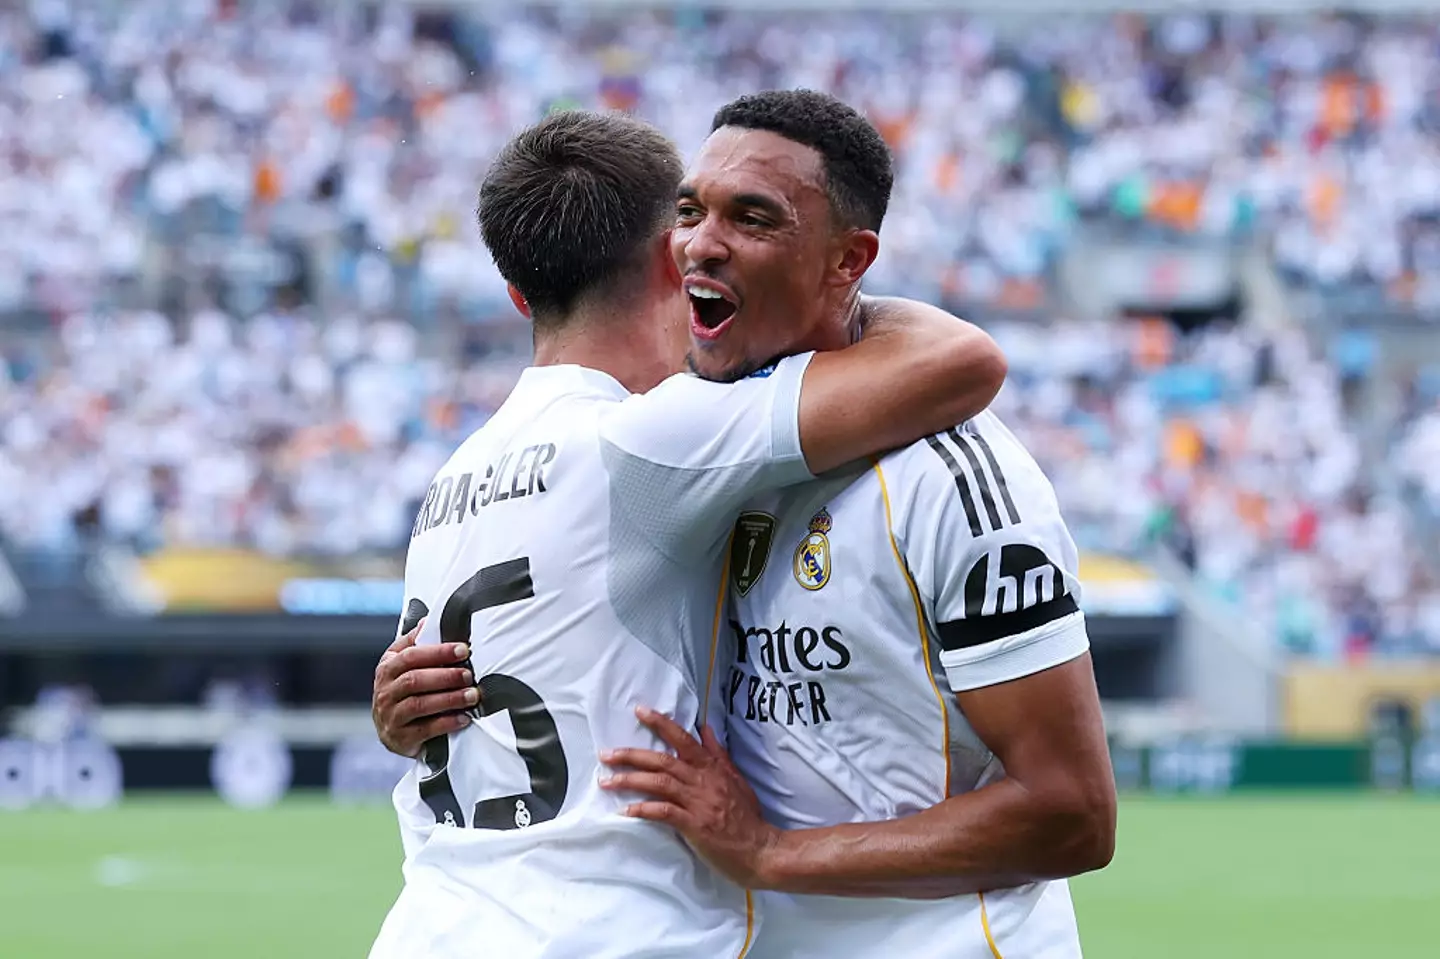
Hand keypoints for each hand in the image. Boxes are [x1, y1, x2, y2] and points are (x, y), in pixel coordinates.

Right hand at [372, 618, 477, 757]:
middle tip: (469, 675)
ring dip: (449, 699)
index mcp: (387, 668)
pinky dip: (446, 723)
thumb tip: (428, 621)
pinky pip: (425, 730)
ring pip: (419, 705)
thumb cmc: (403, 691)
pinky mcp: (400, 738)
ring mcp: (390, 716)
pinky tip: (464, 718)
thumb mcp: (403, 665)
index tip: (463, 650)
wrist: (390, 731)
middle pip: (415, 680)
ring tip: (471, 696)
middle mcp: (385, 691)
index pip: (411, 656)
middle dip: (446, 676)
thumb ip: (415, 643)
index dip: (438, 652)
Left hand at [600, 706, 780, 888]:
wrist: (760, 848)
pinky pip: (664, 813)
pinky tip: (626, 810)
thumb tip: (705, 728)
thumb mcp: (736, 779)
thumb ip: (718, 754)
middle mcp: (703, 781)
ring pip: (659, 783)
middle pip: (662, 760)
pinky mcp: (695, 825)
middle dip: (631, 755)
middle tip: (606, 753)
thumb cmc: (748, 816)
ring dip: (630, 780)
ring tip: (606, 781)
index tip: (639, 711)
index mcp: (712, 768)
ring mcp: (698, 803)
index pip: (684, 739)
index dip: (660, 723)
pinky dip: (643, 809)